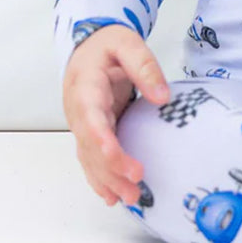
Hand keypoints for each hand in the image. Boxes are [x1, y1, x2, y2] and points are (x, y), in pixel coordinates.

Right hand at [62, 23, 169, 206]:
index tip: (117, 157)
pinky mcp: (90, 131)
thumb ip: (144, 66)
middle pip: (90, 145)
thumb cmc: (107, 45)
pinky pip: (91, 158)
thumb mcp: (127, 43)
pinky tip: (111, 196)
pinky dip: (99, 178)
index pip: (91, 118)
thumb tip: (163, 98)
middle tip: (135, 186)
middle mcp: (79, 110)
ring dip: (106, 180)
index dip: (102, 140)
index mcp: (86, 87)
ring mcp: (82, 123)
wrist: (87, 47)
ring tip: (129, 199)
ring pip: (89, 157)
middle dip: (110, 168)